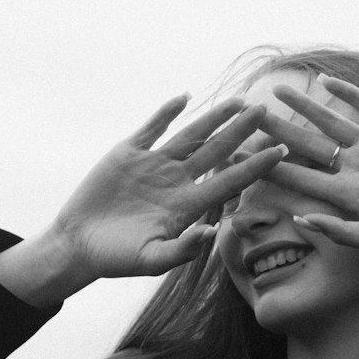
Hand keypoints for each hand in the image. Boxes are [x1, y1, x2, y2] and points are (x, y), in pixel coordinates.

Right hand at [50, 94, 287, 277]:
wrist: (79, 244)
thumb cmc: (118, 259)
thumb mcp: (152, 260)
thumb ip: (183, 249)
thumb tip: (213, 231)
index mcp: (187, 206)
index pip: (229, 181)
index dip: (254, 166)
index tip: (280, 151)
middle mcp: (176, 181)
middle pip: (216, 151)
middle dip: (240, 131)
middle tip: (266, 111)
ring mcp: (153, 165)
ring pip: (190, 135)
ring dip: (213, 117)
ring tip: (238, 101)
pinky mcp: (128, 153)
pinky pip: (151, 128)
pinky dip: (166, 112)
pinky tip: (184, 97)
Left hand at [259, 77, 358, 253]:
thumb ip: (342, 231)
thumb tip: (300, 220)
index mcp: (346, 195)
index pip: (299, 178)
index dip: (269, 168)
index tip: (239, 159)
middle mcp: (354, 168)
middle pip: (306, 146)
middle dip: (276, 133)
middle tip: (245, 118)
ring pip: (330, 121)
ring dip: (304, 107)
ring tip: (275, 92)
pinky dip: (347, 92)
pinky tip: (324, 80)